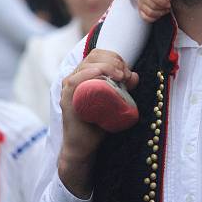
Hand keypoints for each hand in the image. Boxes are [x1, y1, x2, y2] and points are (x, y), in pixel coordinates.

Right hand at [57, 50, 139, 197]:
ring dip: (107, 66)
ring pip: (87, 66)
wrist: (84, 147)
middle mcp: (74, 78)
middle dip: (114, 61)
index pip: (97, 55)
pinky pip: (75, 81)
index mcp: (83, 75)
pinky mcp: (66, 99)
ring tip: (121, 76)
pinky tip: (102, 74)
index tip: (127, 70)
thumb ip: (123, 88)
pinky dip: (90, 73)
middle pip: (93, 57)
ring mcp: (68, 89)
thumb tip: (135, 76)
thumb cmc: (98, 123)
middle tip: (126, 75)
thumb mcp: (114, 101)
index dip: (114, 57)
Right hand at [138, 0, 169, 21]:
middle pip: (152, 6)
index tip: (169, 4)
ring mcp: (140, 4)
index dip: (162, 2)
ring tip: (165, 11)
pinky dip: (154, 18)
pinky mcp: (140, 11)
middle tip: (168, 8)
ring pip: (150, 13)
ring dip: (160, 14)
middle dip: (162, 9)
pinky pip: (146, 18)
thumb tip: (167, 0)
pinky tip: (159, 14)